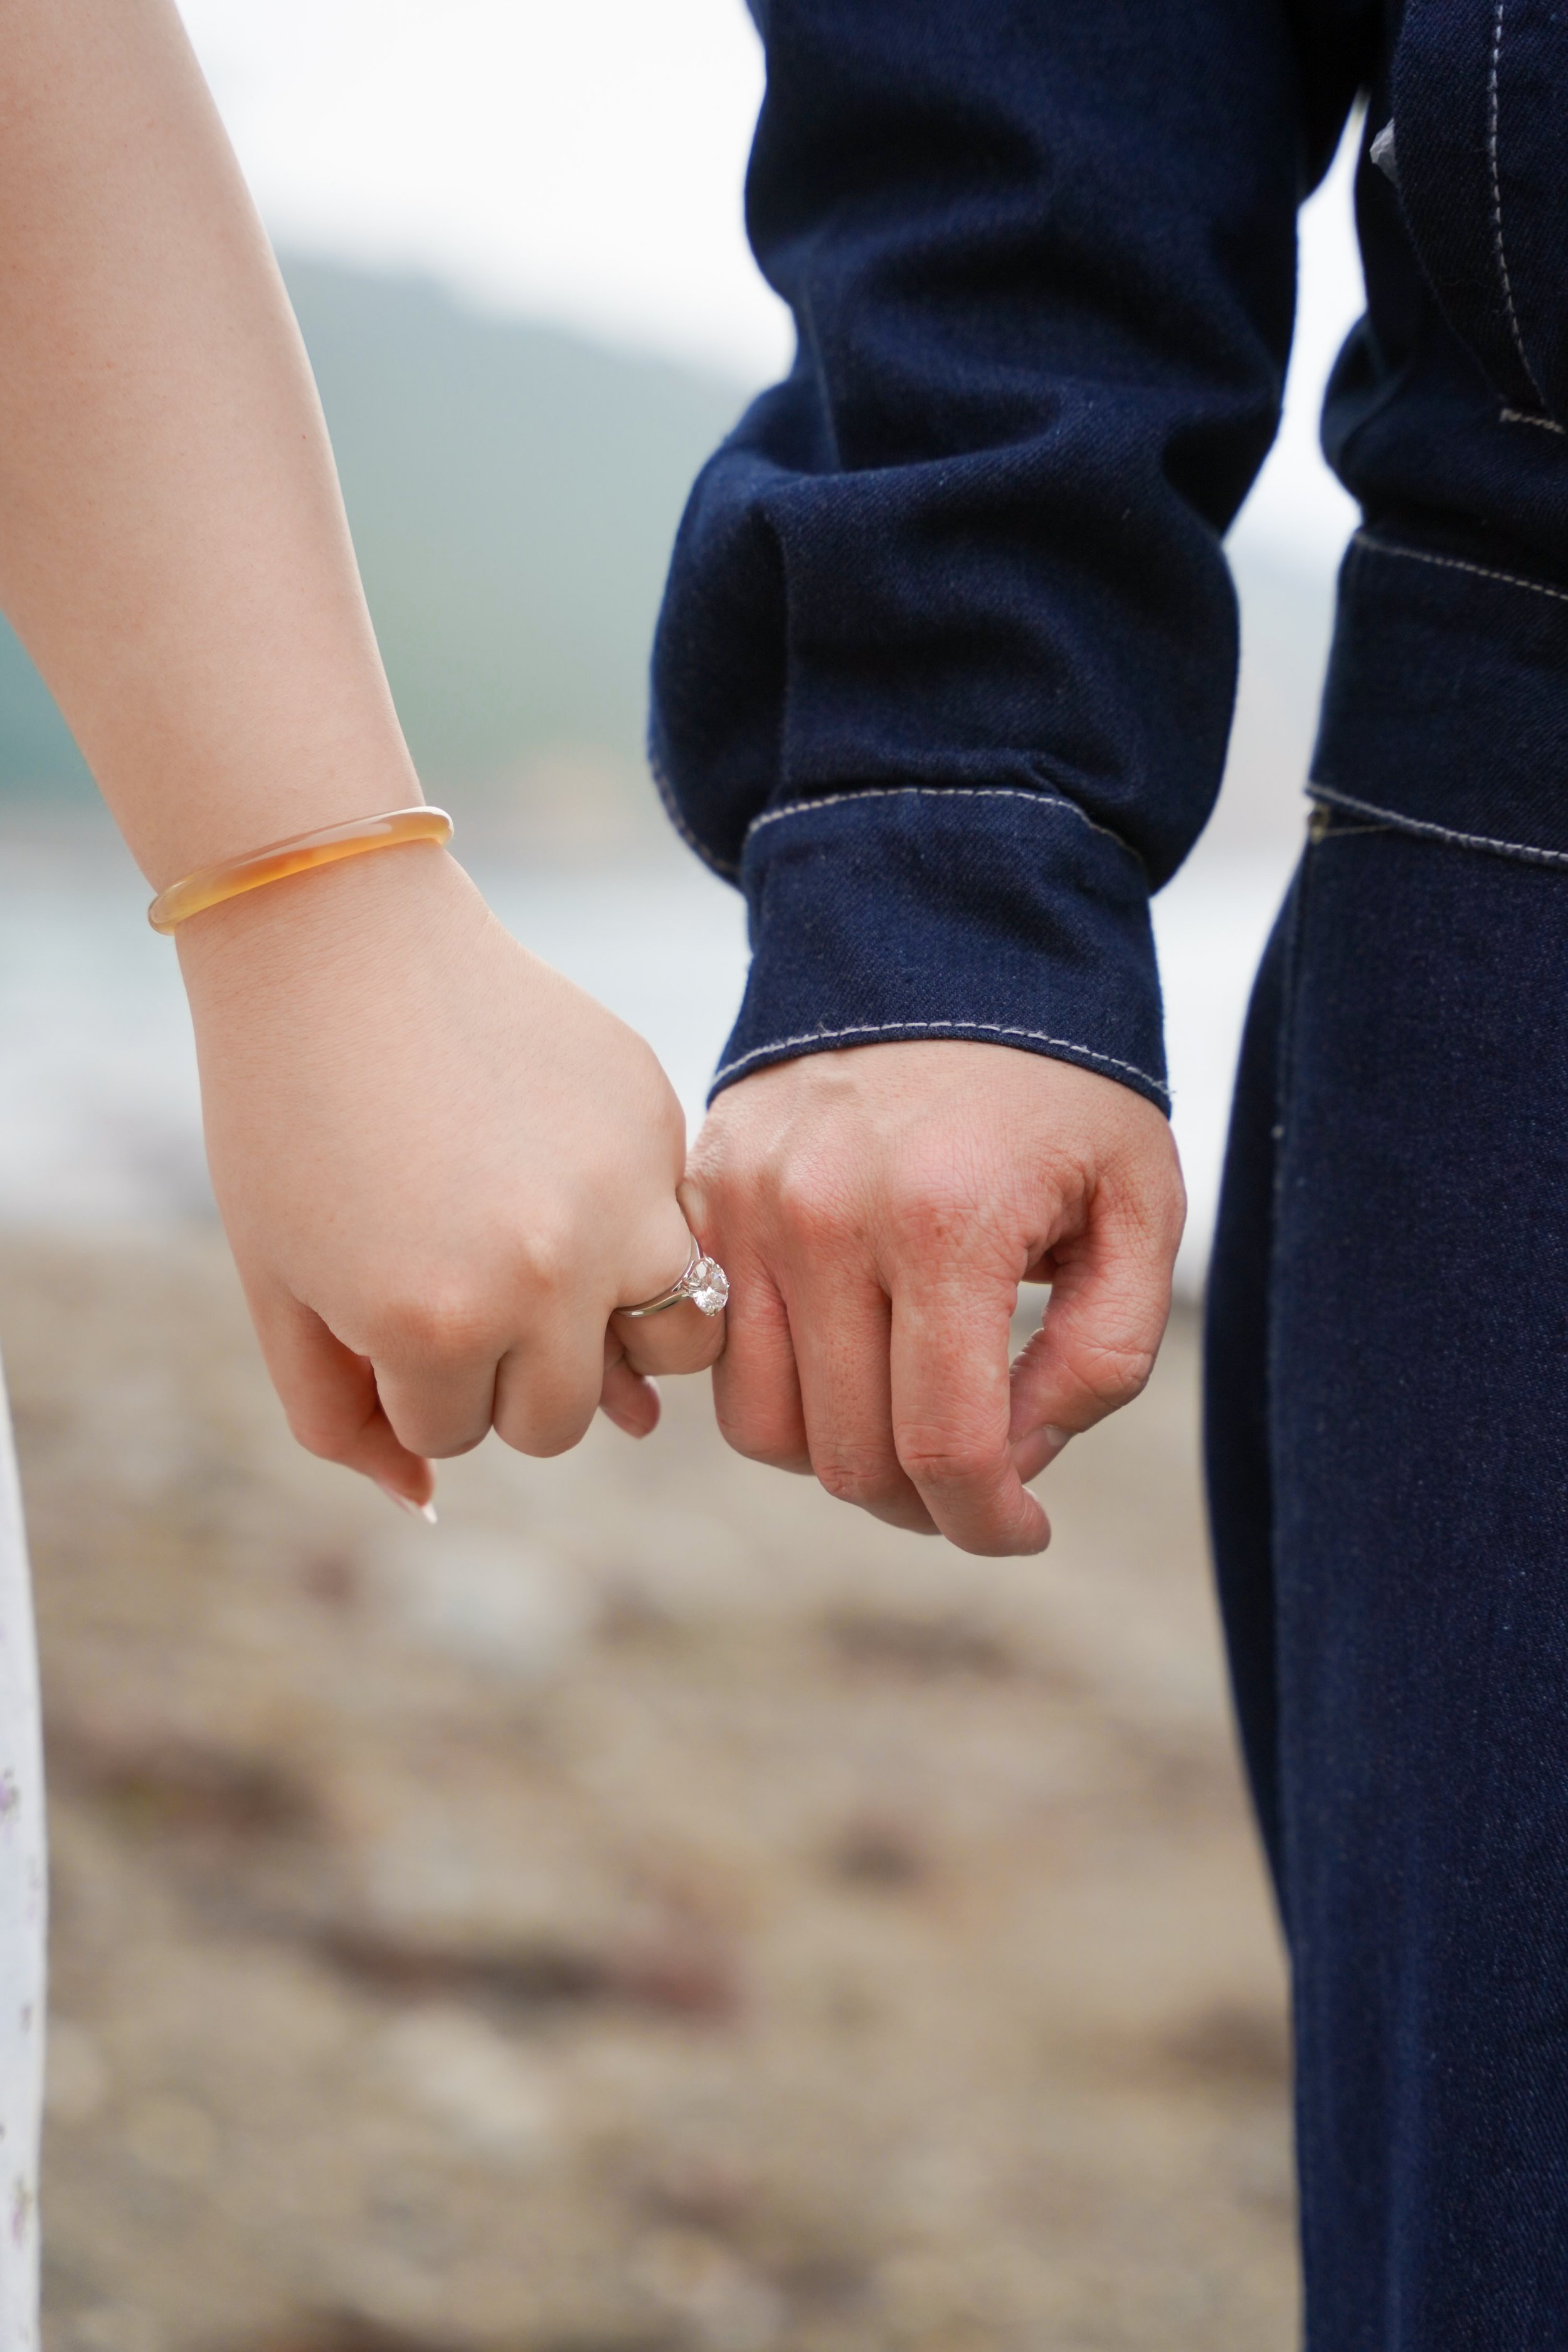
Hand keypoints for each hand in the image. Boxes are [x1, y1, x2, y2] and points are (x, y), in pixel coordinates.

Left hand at [177, 843, 722, 1511]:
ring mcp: (622, 1197)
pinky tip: (568, 1173)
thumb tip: (431, 1501)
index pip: (460, 1432)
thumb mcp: (281, 1289)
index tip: (376, 1294)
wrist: (342, 941)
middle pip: (562, 1416)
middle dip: (505, 1374)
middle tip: (456, 1283)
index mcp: (437, 1324)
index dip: (409, 1376)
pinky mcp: (660, 1125)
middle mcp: (549, 1275)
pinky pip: (684, 1229)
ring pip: (677, 1343)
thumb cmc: (286, 1121)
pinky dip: (639, 1229)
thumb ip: (343, 1420)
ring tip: (558, 1272)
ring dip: (616, 1329)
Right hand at [683, 1042, 1183, 1555]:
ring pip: (762, 1423)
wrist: (942, 928)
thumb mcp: (1137, 1206)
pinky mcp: (705, 1190)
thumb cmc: (1062, 1081)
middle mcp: (825, 1216)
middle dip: (923, 1503)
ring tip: (908, 1420)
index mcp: (946, 1221)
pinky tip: (847, 1356)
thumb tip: (1018, 1459)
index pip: (942, 1446)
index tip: (1023, 1530)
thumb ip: (1103, 1353)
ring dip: (839, 1456)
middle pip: (846, 1455)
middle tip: (979, 1481)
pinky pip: (716, 1346)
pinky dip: (778, 1383)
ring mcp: (748, 1203)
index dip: (986, 1523)